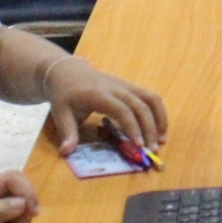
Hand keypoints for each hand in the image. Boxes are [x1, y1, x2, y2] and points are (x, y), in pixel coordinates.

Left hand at [45, 57, 169, 154]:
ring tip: (162, 139)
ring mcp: (125, 85)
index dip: (132, 127)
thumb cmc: (63, 93)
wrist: (66, 70)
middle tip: (152, 150)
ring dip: (160, 118)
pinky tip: (158, 129)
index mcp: (100, 94)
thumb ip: (67, 132)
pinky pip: (149, 97)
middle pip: (140, 106)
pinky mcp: (129, 87)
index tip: (138, 146)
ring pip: (151, 98)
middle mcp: (117, 88)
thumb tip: (66, 152)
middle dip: (149, 128)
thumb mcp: (60, 112)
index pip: (122, 110)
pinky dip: (158, 112)